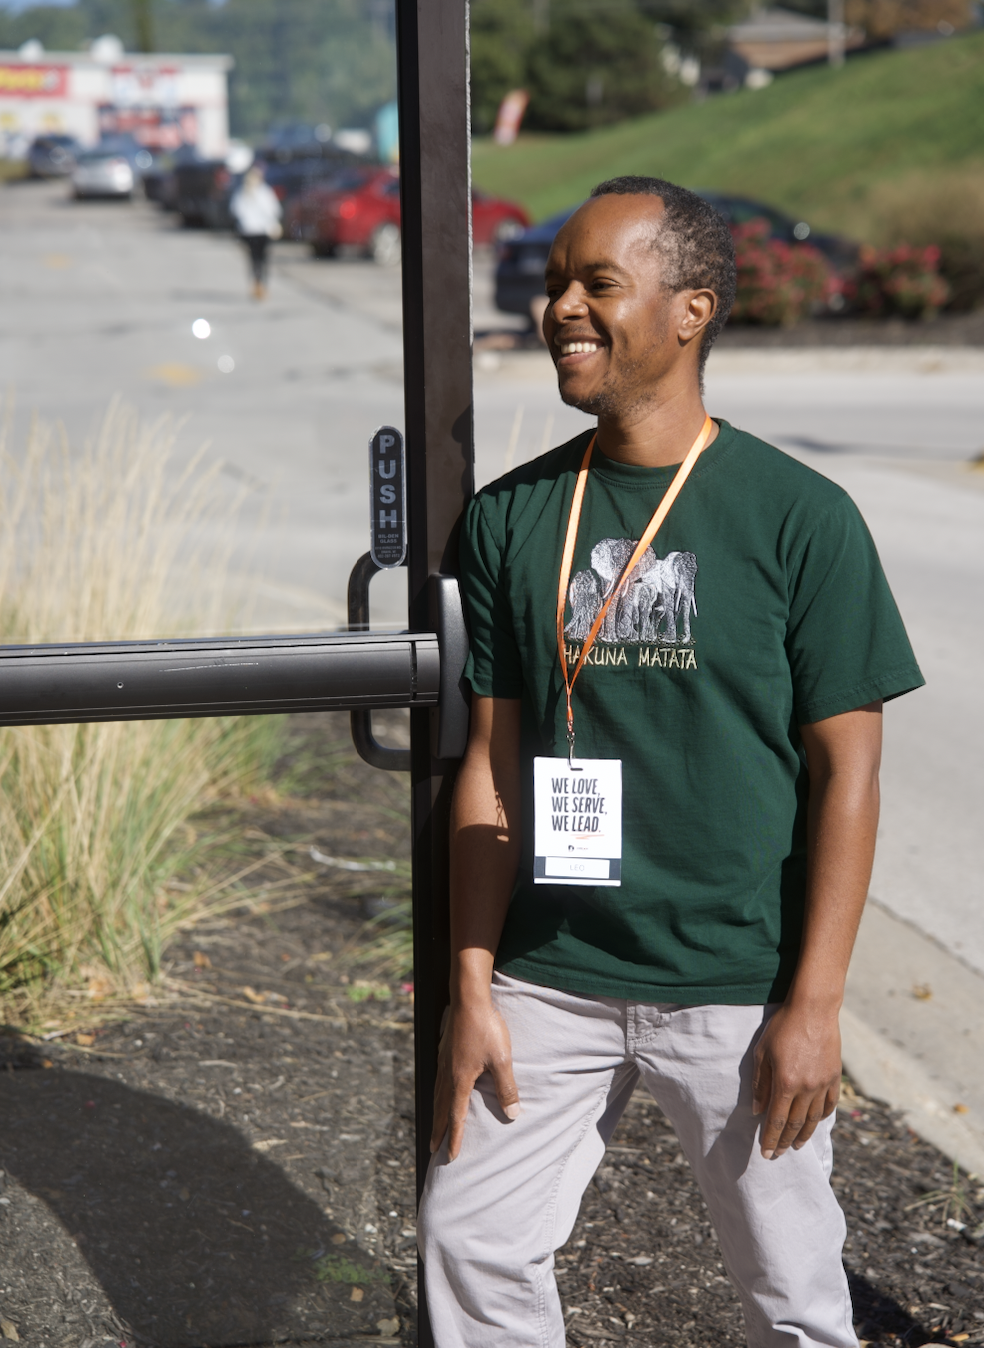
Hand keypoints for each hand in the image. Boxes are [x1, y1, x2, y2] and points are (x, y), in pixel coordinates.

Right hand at [431, 996, 519, 1160]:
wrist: (469, 999)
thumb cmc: (486, 1028)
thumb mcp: (502, 1059)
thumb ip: (506, 1088)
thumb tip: (512, 1114)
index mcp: (460, 1080)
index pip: (457, 1117)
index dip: (455, 1138)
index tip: (450, 1158)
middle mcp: (448, 1074)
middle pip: (441, 1109)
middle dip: (438, 1131)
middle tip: (432, 1148)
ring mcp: (444, 1062)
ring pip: (437, 1094)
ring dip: (436, 1113)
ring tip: (435, 1125)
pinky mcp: (445, 1051)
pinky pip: (438, 1080)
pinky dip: (437, 1094)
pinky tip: (441, 1090)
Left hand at [752, 1004, 840, 1158]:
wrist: (813, 1010)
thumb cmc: (782, 1027)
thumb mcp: (762, 1052)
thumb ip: (760, 1083)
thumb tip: (757, 1110)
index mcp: (785, 1083)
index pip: (776, 1120)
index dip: (770, 1139)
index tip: (765, 1153)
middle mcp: (806, 1088)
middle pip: (795, 1124)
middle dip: (784, 1142)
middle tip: (778, 1154)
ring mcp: (822, 1084)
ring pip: (813, 1119)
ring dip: (804, 1135)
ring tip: (796, 1146)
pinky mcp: (834, 1077)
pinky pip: (829, 1104)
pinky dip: (822, 1117)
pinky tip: (815, 1123)